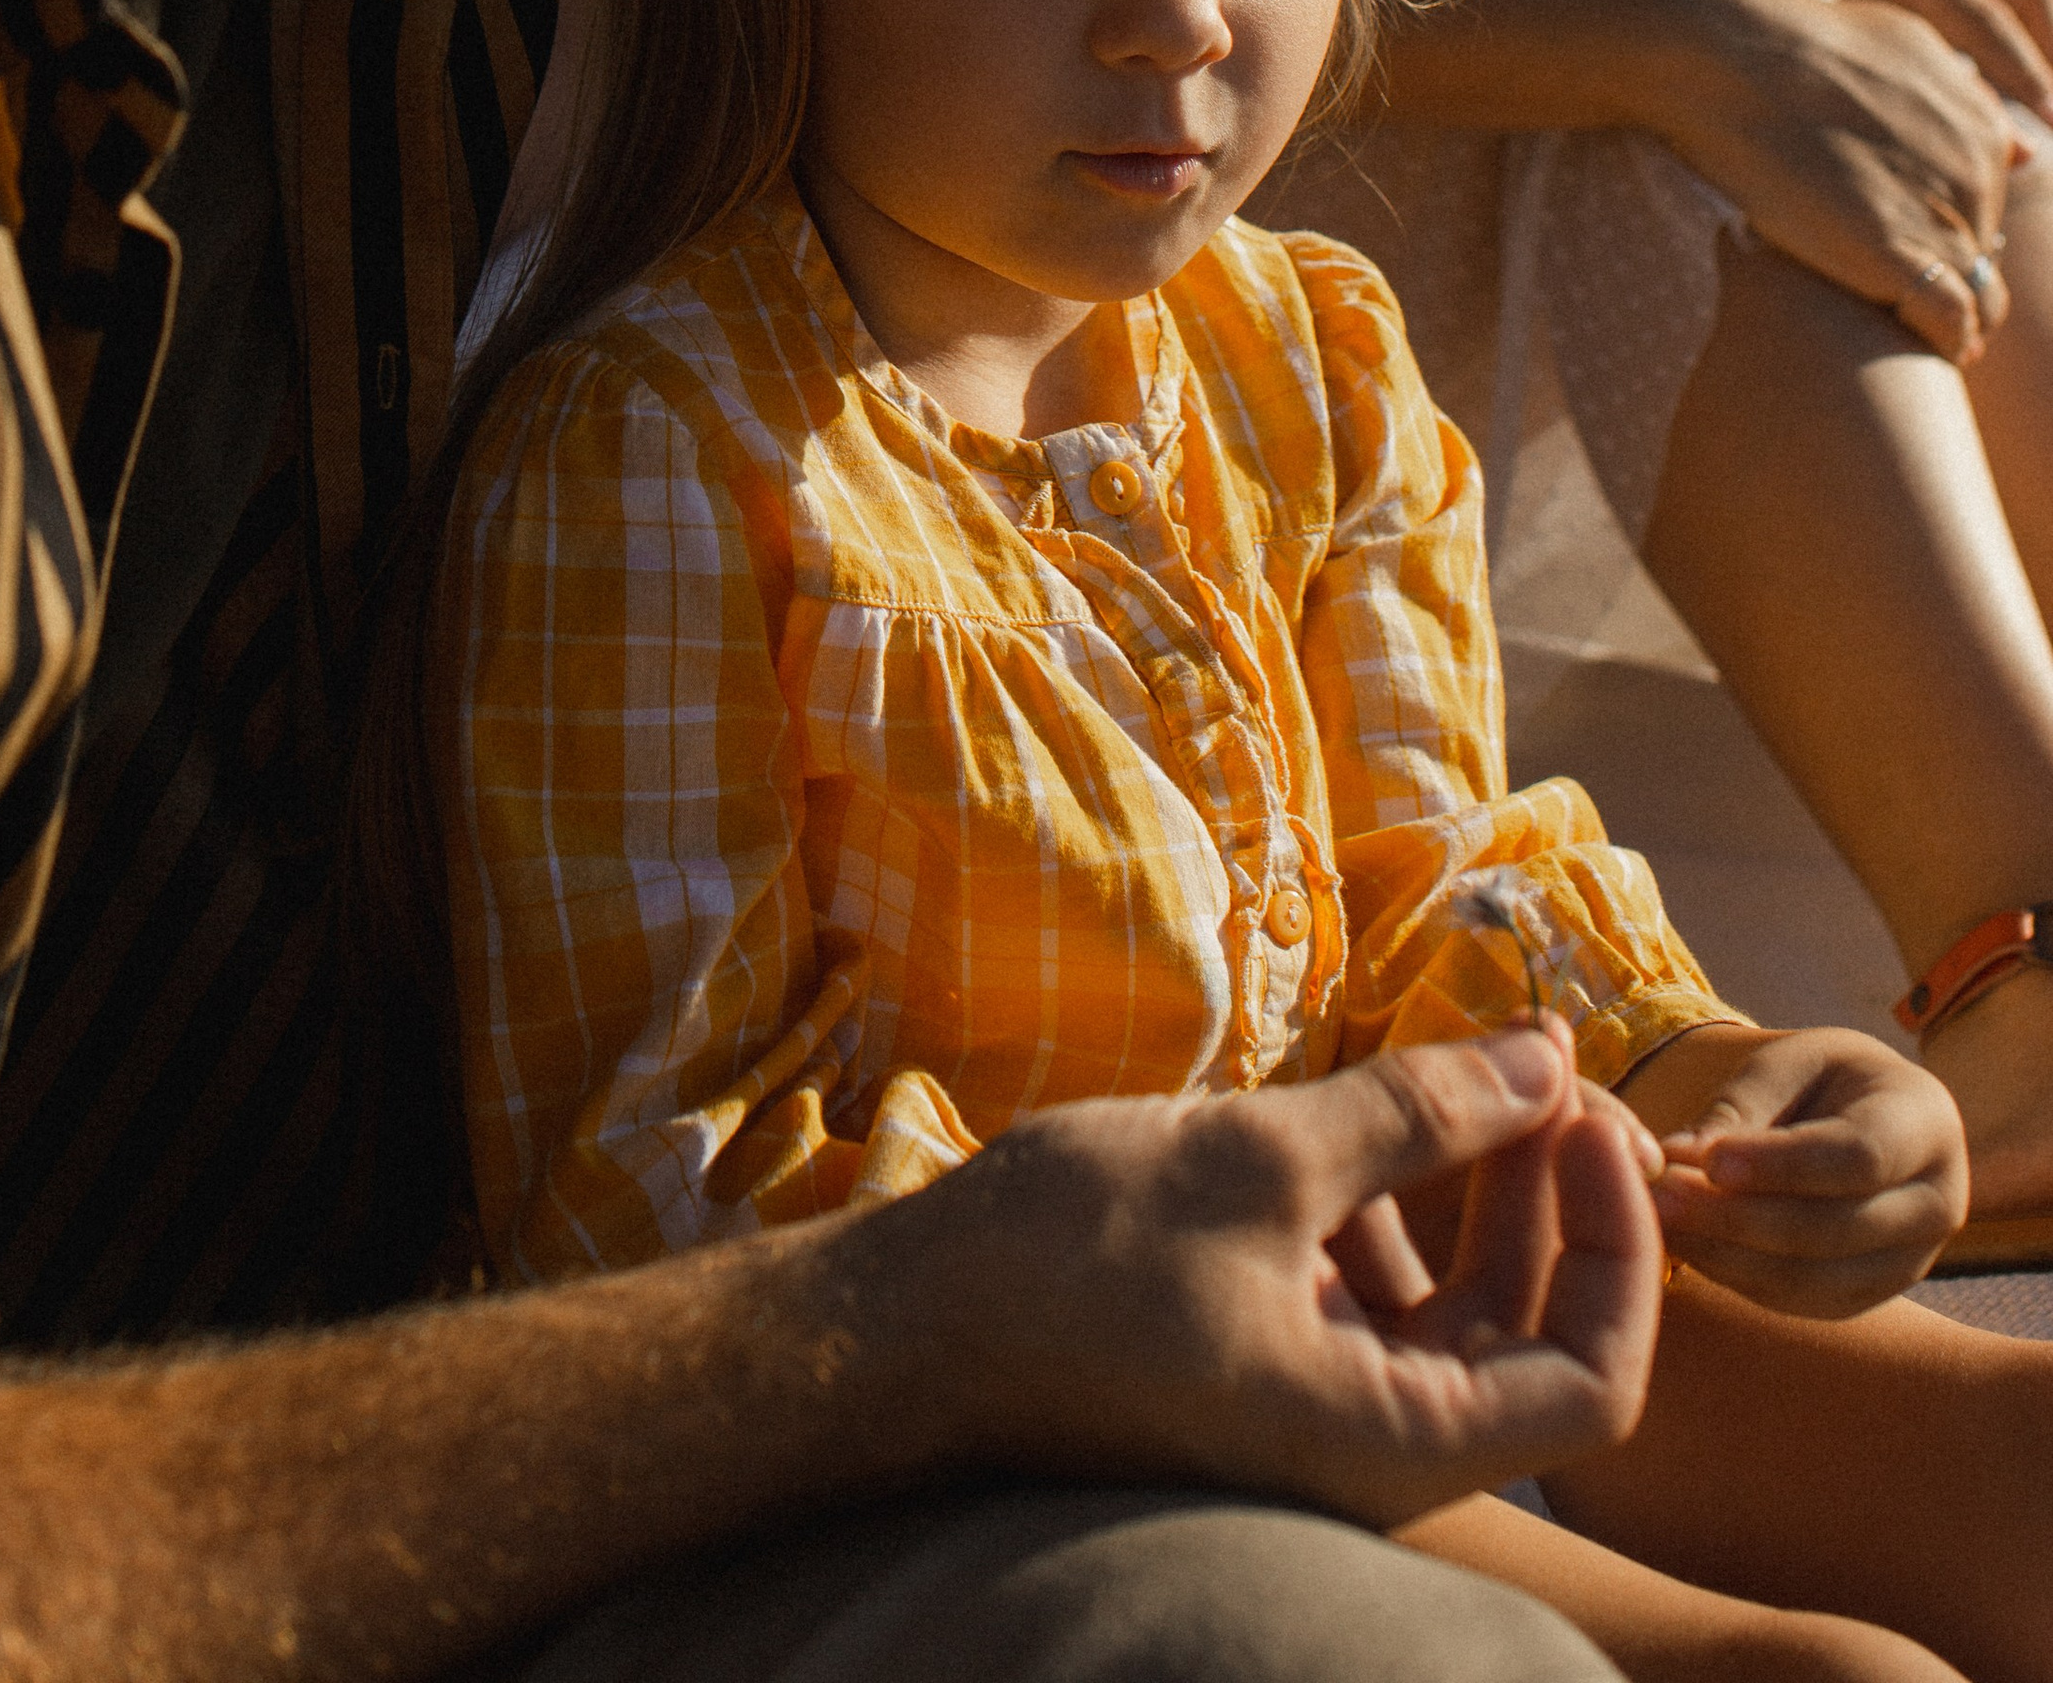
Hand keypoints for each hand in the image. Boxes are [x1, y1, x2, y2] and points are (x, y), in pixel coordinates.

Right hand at [897, 1021, 1664, 1525]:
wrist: (897, 1332)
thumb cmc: (1070, 1261)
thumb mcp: (1260, 1161)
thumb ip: (1419, 1114)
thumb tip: (1547, 1064)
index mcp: (1393, 1440)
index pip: (1596, 1377)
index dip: (1618, 1241)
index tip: (1586, 1112)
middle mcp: (1370, 1453)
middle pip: (1531, 1336)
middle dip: (1549, 1193)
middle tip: (1538, 1063)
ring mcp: (1311, 1419)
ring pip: (1450, 1316)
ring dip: (1471, 1192)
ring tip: (1463, 1068)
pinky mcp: (1256, 1377)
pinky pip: (1368, 1306)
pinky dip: (1386, 1215)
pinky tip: (1357, 1125)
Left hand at [1619, 1022, 1966, 1317]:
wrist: (1859, 1118)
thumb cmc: (1817, 1079)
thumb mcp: (1785, 1065)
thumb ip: (1739, 1109)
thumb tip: (1680, 1157)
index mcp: (1924, 1122)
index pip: (1858, 1156)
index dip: (1782, 1166)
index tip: (1710, 1163)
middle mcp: (1936, 1202)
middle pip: (1835, 1229)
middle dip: (1741, 1219)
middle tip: (1661, 1199)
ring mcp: (1912, 1261)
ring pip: (1817, 1281)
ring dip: (1730, 1258)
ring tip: (1659, 1223)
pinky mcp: (1872, 1296)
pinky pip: (1804, 1302)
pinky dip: (1740, 1279)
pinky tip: (1688, 1248)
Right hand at [1650, 0, 2025, 361]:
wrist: (1738, 55)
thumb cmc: (1801, 39)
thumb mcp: (1905, 46)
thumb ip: (1961, 95)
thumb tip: (2020, 148)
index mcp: (1981, 128)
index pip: (1989, 207)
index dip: (1950, 232)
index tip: (1909, 246)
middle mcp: (1979, 175)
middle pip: (1983, 255)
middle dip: (1944, 274)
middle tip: (1887, 287)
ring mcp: (1945, 218)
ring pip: (1977, 299)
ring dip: (1949, 321)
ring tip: (1904, 332)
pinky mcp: (1902, 259)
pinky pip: (1949, 324)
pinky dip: (1937, 341)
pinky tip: (1906, 341)